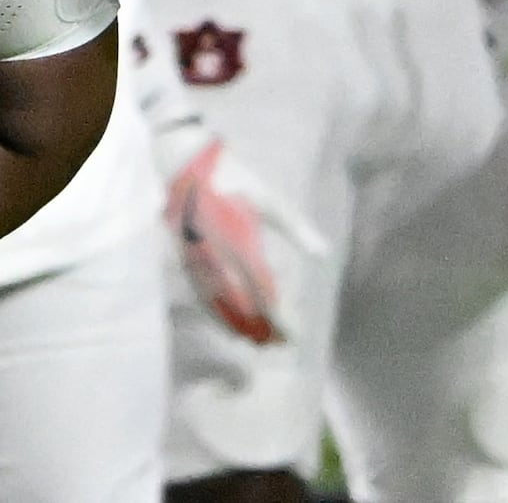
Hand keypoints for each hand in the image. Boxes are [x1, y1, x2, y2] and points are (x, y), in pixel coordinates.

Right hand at [164, 143, 283, 343]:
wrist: (184, 162)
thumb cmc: (233, 179)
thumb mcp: (268, 199)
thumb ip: (296, 228)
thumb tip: (324, 253)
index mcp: (240, 242)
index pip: (263, 291)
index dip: (278, 317)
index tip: (293, 336)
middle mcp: (218, 257)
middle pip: (241, 305)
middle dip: (259, 327)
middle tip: (277, 345)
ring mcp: (198, 260)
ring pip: (218, 304)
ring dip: (237, 325)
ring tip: (255, 342)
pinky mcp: (185, 258)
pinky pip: (200, 294)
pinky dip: (214, 314)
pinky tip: (224, 324)